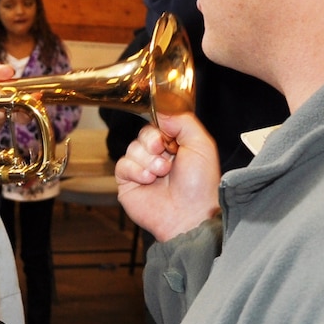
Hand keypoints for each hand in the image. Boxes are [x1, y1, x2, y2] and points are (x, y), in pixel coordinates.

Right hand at [115, 111, 219, 241]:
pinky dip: (136, 170)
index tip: (168, 138)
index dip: (160, 128)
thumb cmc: (200, 185)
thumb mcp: (201, 144)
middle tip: (165, 155)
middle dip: (153, 143)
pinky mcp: (128, 183)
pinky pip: (122, 164)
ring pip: (132, 148)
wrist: (189, 214)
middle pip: (143, 134)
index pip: (159, 125)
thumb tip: (161, 109)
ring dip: (148, 160)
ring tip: (161, 173)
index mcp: (176, 146)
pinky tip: (148, 180)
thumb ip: (183, 121)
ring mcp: (142, 169)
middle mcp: (158, 157)